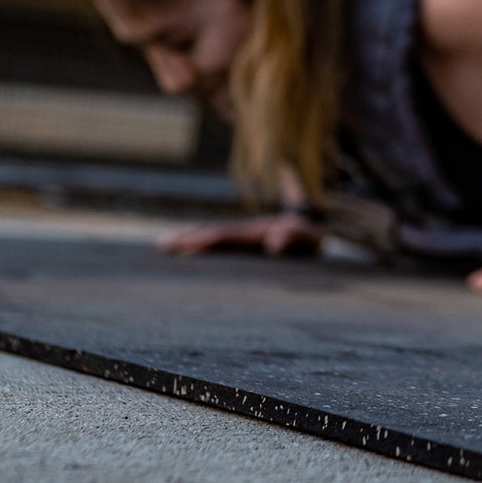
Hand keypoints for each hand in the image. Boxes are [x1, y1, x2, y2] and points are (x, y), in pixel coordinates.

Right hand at [157, 213, 321, 257]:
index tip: (185, 247)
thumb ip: (295, 239)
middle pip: (213, 233)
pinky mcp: (248, 242)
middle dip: (187, 239)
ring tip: (163, 246)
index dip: (205, 240)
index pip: (226, 236)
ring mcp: (247, 236)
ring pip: (214, 237)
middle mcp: (248, 231)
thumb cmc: (315, 239)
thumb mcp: (311, 240)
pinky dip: (202, 245)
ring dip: (189, 241)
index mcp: (258, 231)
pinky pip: (221, 244)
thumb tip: (274, 243)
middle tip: (159, 245)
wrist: (322, 229)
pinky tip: (187, 252)